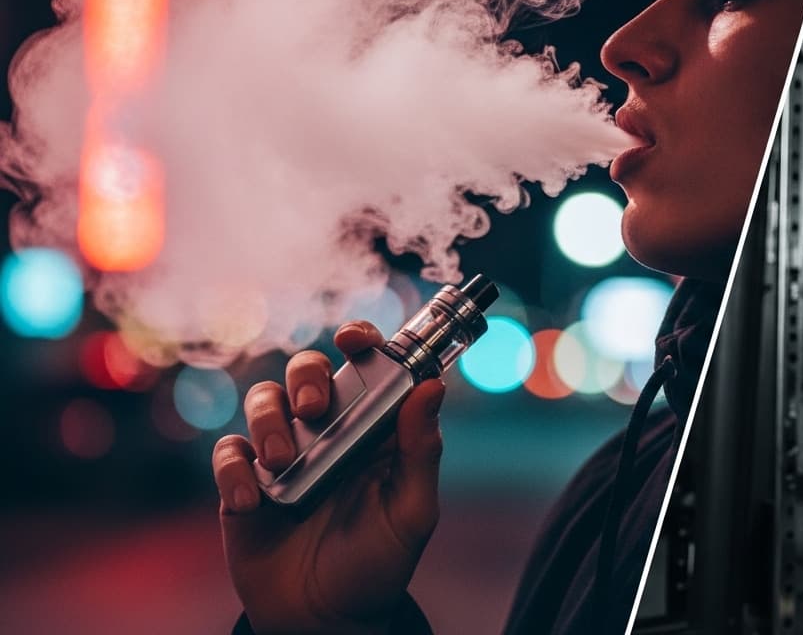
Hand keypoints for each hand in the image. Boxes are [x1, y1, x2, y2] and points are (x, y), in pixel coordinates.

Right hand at [211, 321, 445, 633]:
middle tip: (317, 409)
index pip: (367, 366)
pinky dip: (235, 469)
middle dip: (306, 376)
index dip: (361, 340)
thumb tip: (431, 387)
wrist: (325, 619)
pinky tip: (253, 501)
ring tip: (284, 462)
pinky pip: (229, 453)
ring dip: (270, 420)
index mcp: (373, 429)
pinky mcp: (244, 483)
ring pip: (263, 401)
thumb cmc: (377, 562)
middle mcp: (328, 432)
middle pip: (307, 370)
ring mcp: (284, 454)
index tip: (352, 338)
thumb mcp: (412, 511)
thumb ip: (420, 451)